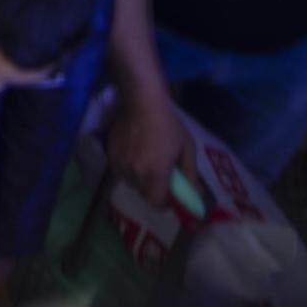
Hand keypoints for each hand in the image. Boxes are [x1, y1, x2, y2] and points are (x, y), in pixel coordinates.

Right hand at [106, 87, 197, 204]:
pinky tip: (136, 154)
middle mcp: (134, 173)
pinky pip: (120, 171)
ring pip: (130, 183)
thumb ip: (190, 174)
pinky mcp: (110, 156)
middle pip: (143, 194)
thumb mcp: (187, 148)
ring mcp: (119, 164)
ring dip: (140, 179)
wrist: (140, 103)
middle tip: (162, 175)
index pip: (155, 203)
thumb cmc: (168, 125)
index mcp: (155, 173)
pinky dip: (129, 169)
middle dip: (154, 190)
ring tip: (147, 162)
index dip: (165, 203)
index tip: (171, 194)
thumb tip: (196, 194)